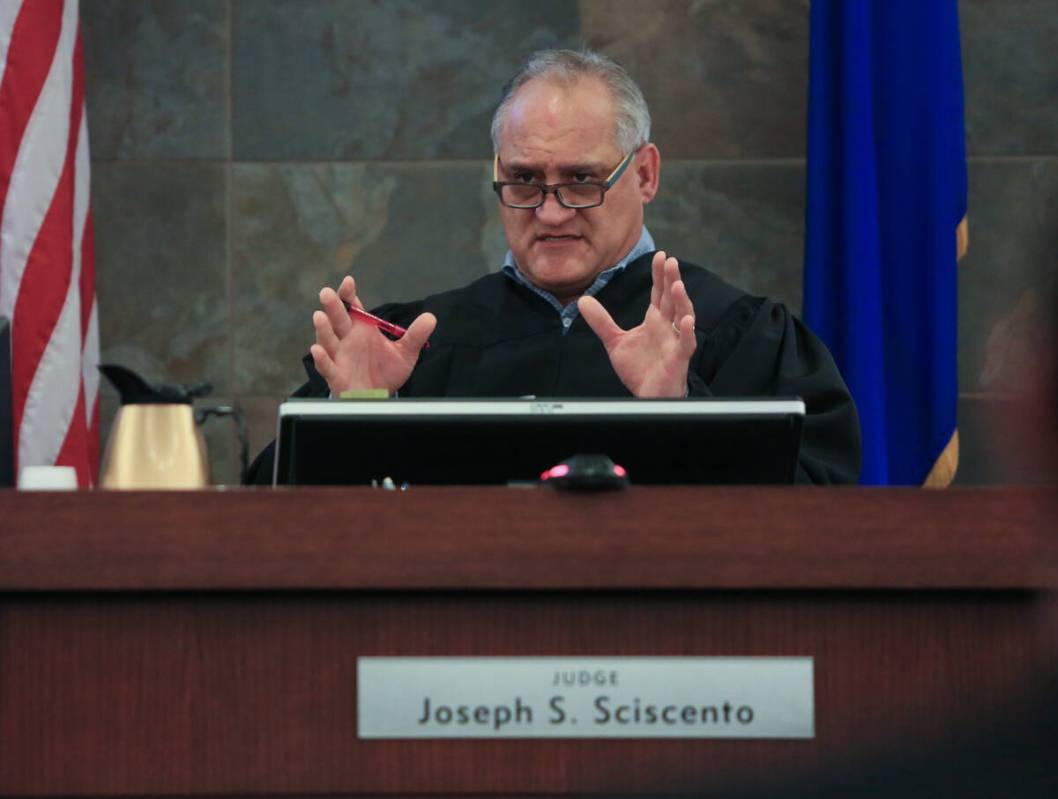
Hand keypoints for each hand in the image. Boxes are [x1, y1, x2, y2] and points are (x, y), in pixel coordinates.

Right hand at [309, 275, 435, 395]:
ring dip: (323, 329)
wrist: (381, 396)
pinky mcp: (336, 376)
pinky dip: (321, 359)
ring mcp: (339, 357)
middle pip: (337, 320)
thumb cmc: (387, 371)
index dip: (347, 294)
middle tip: (326, 293)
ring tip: (319, 316)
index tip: (348, 281)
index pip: (351, 307)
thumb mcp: (405, 352)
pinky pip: (327, 366)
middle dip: (332, 306)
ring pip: (328, 340)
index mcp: (360, 329)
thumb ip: (415, 335)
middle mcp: (346, 340)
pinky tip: (317, 350)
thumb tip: (431, 318)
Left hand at [577, 251, 695, 397]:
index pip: (659, 293)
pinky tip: (686, 320)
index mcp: (655, 321)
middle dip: (672, 280)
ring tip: (677, 285)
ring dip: (682, 300)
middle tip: (671, 261)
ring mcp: (675, 342)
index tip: (660, 255)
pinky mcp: (679, 358)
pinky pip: (687, 343)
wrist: (646, 395)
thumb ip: (601, 321)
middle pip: (672, 299)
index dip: (659, 275)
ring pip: (683, 316)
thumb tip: (582, 300)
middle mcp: (667, 327)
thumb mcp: (614, 341)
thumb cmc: (639, 369)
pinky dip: (688, 332)